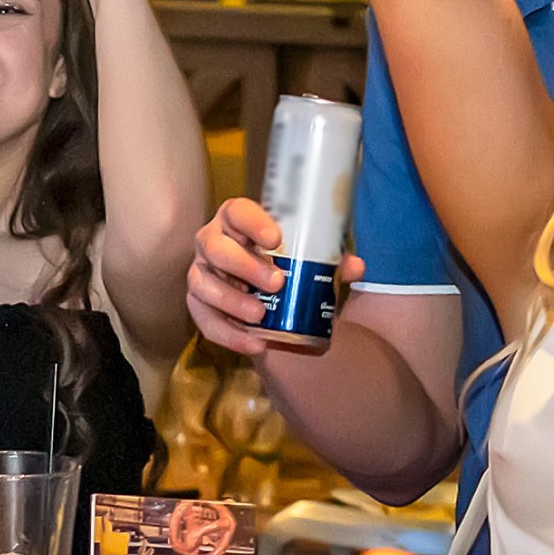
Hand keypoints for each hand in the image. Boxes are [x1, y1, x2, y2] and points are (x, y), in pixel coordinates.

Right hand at [184, 198, 360, 358]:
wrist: (264, 296)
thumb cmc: (284, 265)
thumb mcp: (307, 261)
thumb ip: (331, 262)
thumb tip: (355, 267)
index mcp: (236, 221)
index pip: (237, 212)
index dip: (253, 222)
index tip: (277, 239)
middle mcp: (212, 242)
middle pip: (217, 248)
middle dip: (246, 266)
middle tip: (277, 283)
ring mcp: (201, 273)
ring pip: (204, 283)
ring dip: (232, 301)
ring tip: (261, 315)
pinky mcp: (198, 304)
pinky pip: (205, 320)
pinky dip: (229, 334)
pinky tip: (254, 343)